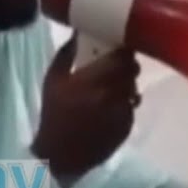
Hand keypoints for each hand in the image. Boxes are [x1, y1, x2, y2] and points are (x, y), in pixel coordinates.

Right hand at [31, 37, 141, 186]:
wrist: (60, 155)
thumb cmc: (53, 114)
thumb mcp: (52, 80)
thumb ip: (66, 54)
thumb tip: (78, 32)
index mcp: (92, 80)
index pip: (121, 56)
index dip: (123, 49)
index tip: (117, 46)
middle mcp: (111, 95)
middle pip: (132, 71)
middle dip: (127, 65)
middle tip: (117, 64)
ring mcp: (122, 112)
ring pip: (134, 89)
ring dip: (127, 84)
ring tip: (113, 86)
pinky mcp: (127, 127)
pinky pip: (132, 107)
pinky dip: (125, 103)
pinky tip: (111, 106)